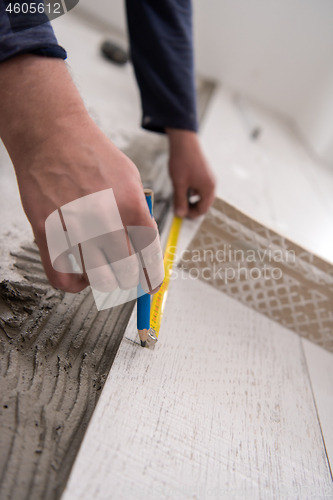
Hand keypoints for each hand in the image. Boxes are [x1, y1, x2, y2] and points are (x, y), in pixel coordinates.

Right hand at [0, 55, 162, 292]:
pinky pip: (62, 277)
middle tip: (125, 274)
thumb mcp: (131, 177)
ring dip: (103, 280)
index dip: (153, 275)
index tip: (151, 284)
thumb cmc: (92, 153)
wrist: (52, 135)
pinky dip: (74, 285)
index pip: (150, 254)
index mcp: (131, 206)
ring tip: (102, 271)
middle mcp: (104, 220)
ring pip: (97, 279)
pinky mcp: (47, 232)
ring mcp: (74, 228)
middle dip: (128, 277)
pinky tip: (79, 278)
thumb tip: (146, 246)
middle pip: (125, 271)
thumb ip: (140, 213)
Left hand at [166, 128, 214, 217]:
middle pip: (204, 204)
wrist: (184, 141)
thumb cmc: (182, 162)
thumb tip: (180, 214)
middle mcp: (212, 184)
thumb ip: (180, 201)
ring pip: (202, 196)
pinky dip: (192, 191)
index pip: (202, 210)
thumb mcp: (179, 184)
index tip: (179, 212)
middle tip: (178, 206)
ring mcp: (209, 178)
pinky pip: (200, 188)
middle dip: (191, 207)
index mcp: (208, 188)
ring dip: (191, 199)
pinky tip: (182, 185)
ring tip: (179, 194)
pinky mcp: (205, 173)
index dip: (190, 214)